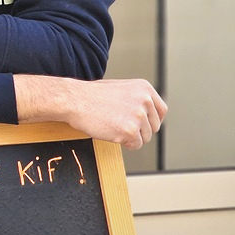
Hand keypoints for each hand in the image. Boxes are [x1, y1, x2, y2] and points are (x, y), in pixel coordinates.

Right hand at [16, 75, 167, 150]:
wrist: (73, 100)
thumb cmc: (90, 95)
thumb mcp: (120, 89)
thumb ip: (137, 100)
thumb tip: (148, 115)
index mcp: (145, 88)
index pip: (161, 111)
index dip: (152, 121)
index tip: (143, 125)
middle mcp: (145, 100)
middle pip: (154, 127)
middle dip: (139, 130)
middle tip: (119, 125)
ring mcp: (139, 116)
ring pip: (145, 138)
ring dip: (130, 137)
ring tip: (112, 125)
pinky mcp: (131, 130)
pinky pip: (135, 145)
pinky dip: (124, 143)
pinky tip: (111, 132)